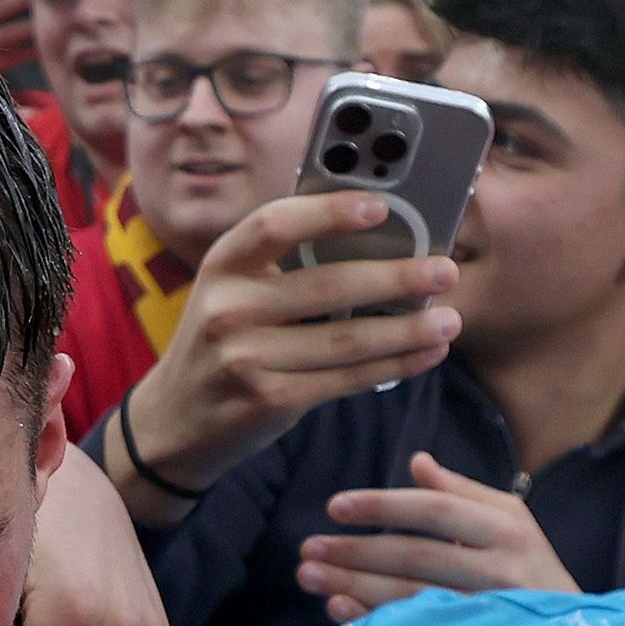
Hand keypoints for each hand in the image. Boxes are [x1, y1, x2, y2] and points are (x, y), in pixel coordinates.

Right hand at [117, 193, 460, 507]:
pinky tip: (425, 355)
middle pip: (326, 286)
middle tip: (444, 270)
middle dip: (395, 278)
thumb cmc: (223, 341)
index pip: (276, 224)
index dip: (329, 211)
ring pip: (344, 340)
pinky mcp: (267, 400)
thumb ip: (286, 265)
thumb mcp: (234, 291)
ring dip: (406, 330)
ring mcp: (244, 357)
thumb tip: (380, 238)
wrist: (174, 419)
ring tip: (450, 320)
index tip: (381, 206)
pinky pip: (344, 379)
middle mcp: (227, 307)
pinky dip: (392, 367)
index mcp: (224, 263)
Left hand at [296, 452, 575, 621]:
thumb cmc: (533, 573)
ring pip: (412, 597)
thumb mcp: (510, 523)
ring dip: (354, 587)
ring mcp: (491, 613)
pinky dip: (375, 623)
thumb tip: (417, 461)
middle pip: (416, 555)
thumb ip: (462, 492)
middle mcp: (502, 567)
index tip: (334, 506)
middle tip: (306, 550)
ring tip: (310, 578)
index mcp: (506, 526)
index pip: (436, 509)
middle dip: (356, 551)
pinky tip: (339, 613)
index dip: (383, 505)